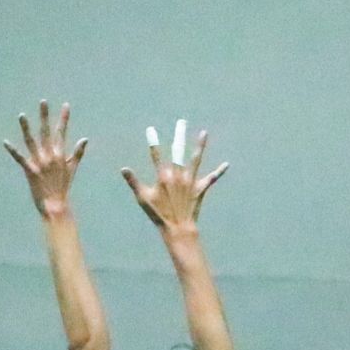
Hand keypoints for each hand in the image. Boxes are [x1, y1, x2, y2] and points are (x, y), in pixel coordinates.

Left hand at [3, 102, 88, 214]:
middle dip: (45, 116)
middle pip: (47, 132)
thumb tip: (85, 139)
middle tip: (43, 101)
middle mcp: (50, 156)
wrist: (56, 205)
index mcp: (60, 154)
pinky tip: (5, 142)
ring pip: (32, 141)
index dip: (64, 118)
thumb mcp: (72, 169)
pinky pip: (20, 158)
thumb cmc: (63, 187)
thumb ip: (78, 153)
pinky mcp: (30, 171)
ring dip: (26, 128)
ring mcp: (40, 163)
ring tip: (21, 115)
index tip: (66, 105)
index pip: (62, 132)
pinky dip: (12, 150)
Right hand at [119, 120, 227, 235]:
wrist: (178, 228)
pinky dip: (218, 171)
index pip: (156, 155)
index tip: (151, 129)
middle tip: (181, 121)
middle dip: (179, 135)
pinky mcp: (200, 189)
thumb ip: (133, 182)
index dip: (153, 142)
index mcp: (164, 177)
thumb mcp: (143, 198)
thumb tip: (123, 169)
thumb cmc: (158, 214)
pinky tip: (226, 164)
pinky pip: (211, 178)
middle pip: (179, 151)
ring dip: (200, 145)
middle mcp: (178, 175)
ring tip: (203, 132)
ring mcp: (191, 181)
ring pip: (196, 159)